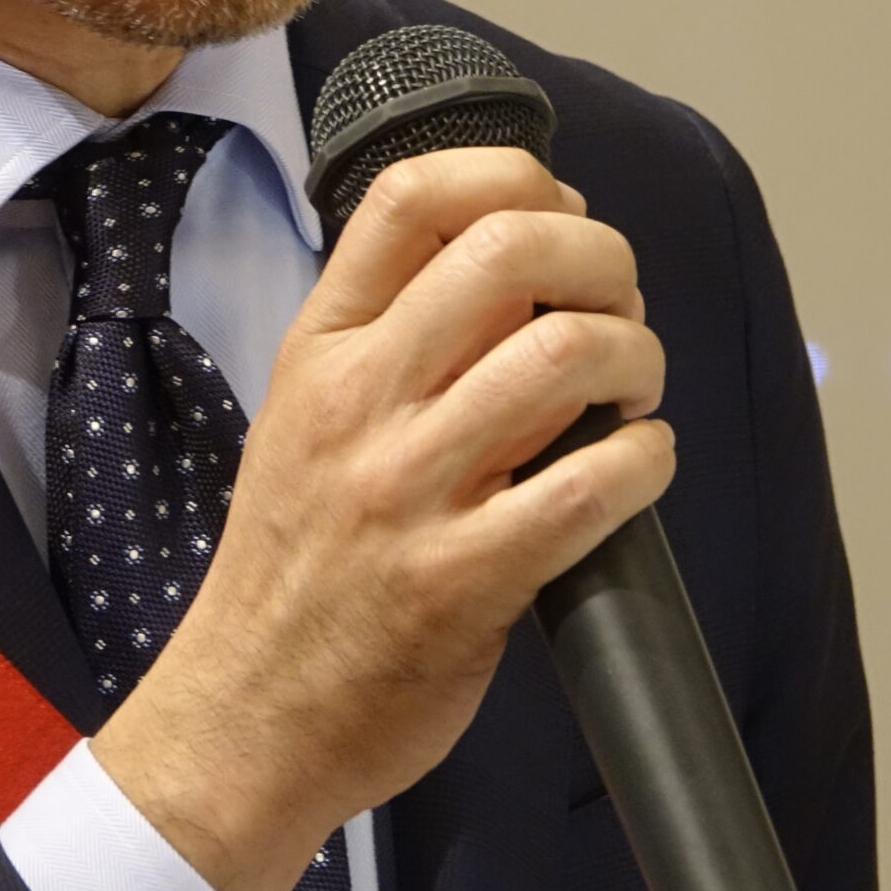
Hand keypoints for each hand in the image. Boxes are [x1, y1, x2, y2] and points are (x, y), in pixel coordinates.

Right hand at [89, 147, 672, 890]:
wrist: (245, 715)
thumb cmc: (293, 561)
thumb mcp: (306, 416)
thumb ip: (393, 337)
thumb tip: (524, 257)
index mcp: (321, 349)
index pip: (409, 197)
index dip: (512, 174)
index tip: (560, 208)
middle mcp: (359, 402)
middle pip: (505, 251)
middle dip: (602, 257)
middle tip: (621, 303)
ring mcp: (408, 491)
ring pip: (563, 357)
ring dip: (636, 359)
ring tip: (635, 390)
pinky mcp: (462, 583)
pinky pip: (589, 491)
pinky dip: (645, 462)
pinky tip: (639, 466)